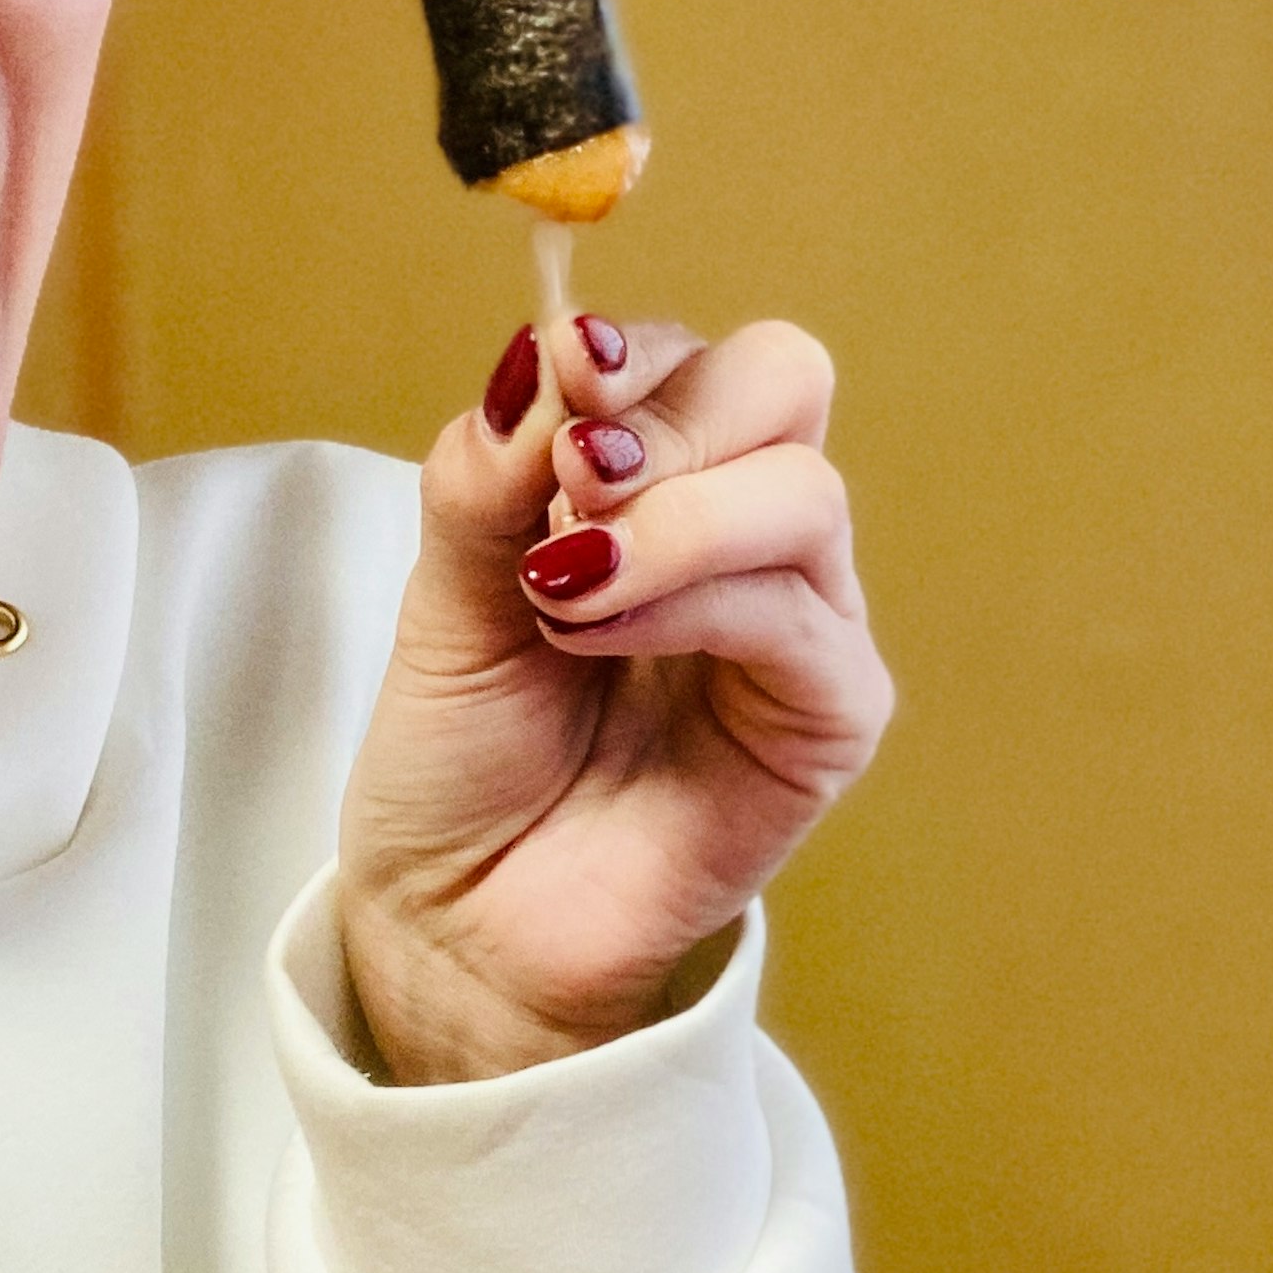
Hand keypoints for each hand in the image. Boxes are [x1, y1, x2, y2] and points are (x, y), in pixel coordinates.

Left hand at [331, 309, 892, 1082]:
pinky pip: (798, 618)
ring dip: (669, 519)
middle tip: (569, 480)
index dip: (637, 351)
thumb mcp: (443, 590)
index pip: (702, 356)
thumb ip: (489, 470)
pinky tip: (596, 635)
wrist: (457, 923)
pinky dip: (689, 601)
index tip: (563, 370)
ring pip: (802, 493)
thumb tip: (546, 349)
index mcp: (669, 483)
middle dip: (667, 416)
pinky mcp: (829, 717)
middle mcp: (749, 534)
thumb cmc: (464, 760)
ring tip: (559, 589)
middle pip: (786, 383)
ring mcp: (801, 622)